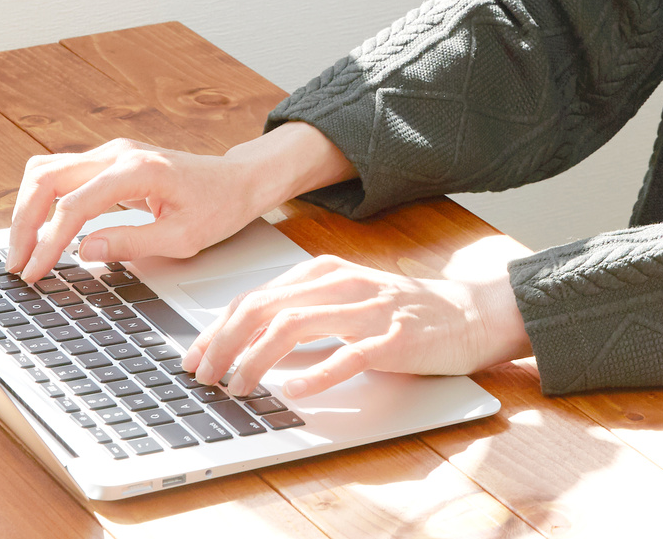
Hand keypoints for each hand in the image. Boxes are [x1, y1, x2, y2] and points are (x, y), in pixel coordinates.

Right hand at [4, 122, 354, 282]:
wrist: (237, 180)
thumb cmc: (218, 206)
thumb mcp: (183, 237)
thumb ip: (132, 242)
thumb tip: (84, 251)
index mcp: (138, 170)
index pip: (75, 204)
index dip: (49, 241)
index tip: (35, 272)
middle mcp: (118, 153)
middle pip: (46, 177)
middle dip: (24, 222)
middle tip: (18, 263)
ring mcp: (111, 154)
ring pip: (47, 171)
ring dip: (28, 210)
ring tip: (24, 251)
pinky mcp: (108, 163)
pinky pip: (62, 176)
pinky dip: (44, 203)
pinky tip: (42, 233)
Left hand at [184, 236, 533, 399]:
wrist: (469, 313)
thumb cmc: (402, 312)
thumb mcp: (345, 298)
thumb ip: (302, 311)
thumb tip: (247, 340)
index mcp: (322, 272)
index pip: (254, 296)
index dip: (217, 329)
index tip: (194, 357)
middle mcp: (339, 284)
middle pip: (264, 308)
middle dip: (224, 344)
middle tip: (204, 376)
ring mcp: (366, 310)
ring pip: (294, 327)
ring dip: (256, 360)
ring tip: (238, 386)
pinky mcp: (391, 339)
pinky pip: (345, 355)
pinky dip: (313, 375)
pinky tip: (293, 391)